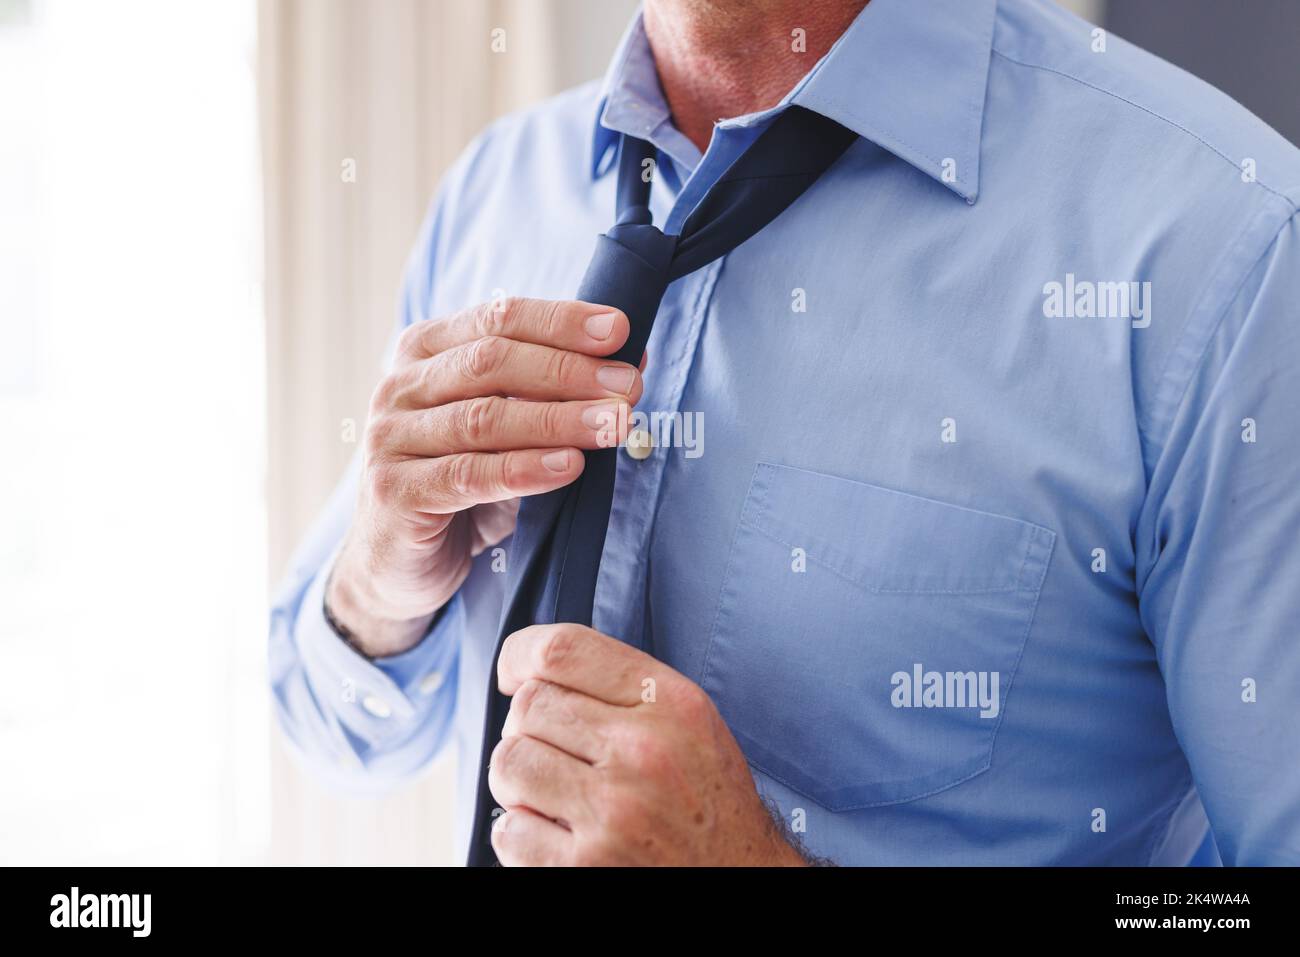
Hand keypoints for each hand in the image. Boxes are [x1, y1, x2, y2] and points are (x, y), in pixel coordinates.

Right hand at [327, 299, 642, 656]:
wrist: (398, 561)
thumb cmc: (461, 480)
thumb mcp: (508, 427)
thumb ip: (555, 389)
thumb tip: (632, 357)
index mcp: (425, 350)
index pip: (498, 318)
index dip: (560, 321)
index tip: (617, 330)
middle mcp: (400, 386)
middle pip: (491, 362)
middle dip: (569, 371)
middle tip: (627, 386)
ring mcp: (390, 438)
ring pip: (483, 418)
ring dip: (558, 419)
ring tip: (614, 425)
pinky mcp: (394, 492)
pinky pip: (466, 476)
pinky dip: (523, 469)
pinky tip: (570, 467)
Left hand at [489, 623, 805, 865]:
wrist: (739, 879)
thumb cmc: (710, 803)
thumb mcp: (693, 722)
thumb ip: (625, 687)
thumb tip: (534, 669)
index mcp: (670, 704)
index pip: (563, 650)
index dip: (519, 655)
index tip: (512, 674)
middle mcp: (641, 752)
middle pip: (528, 705)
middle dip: (527, 728)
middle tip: (554, 752)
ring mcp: (611, 812)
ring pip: (508, 763)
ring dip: (516, 779)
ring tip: (549, 793)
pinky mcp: (583, 867)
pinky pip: (507, 832)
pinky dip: (520, 835)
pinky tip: (556, 835)